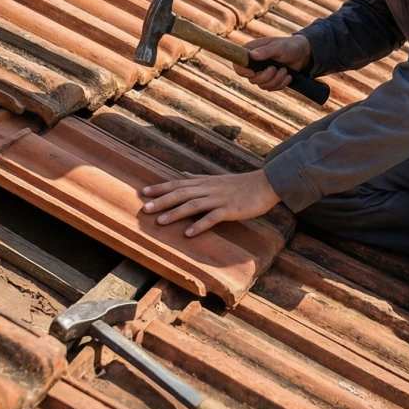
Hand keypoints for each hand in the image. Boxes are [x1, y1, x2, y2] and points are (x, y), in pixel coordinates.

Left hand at [140, 169, 280, 236]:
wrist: (265, 185)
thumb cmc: (241, 184)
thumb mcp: (217, 179)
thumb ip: (198, 178)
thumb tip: (182, 175)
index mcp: (204, 182)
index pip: (178, 184)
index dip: (161, 188)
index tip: (143, 193)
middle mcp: (209, 189)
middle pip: (181, 194)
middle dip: (162, 201)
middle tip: (145, 209)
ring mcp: (219, 199)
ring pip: (193, 205)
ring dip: (176, 213)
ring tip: (160, 222)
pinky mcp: (230, 209)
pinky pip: (213, 217)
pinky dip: (199, 225)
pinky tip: (188, 233)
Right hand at [237, 36, 311, 91]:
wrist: (302, 54)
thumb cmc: (288, 46)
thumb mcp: (278, 47)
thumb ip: (265, 51)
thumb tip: (252, 55)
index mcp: (251, 52)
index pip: (238, 64)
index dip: (242, 71)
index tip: (252, 73)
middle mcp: (254, 64)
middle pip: (251, 79)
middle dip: (265, 77)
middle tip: (275, 68)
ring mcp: (262, 73)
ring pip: (262, 86)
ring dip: (276, 80)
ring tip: (284, 70)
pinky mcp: (270, 80)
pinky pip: (271, 89)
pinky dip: (281, 84)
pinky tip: (288, 76)